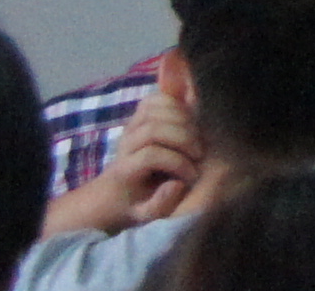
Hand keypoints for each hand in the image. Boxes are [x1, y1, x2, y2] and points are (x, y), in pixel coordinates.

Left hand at [45, 92, 197, 235]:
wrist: (115, 190)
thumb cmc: (136, 203)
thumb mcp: (146, 215)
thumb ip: (160, 205)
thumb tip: (176, 184)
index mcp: (125, 170)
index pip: (150, 155)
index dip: (176, 162)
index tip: (192, 176)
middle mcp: (125, 143)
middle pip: (154, 129)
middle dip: (184, 139)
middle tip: (199, 155)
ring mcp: (131, 125)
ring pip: (157, 110)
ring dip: (184, 121)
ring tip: (196, 139)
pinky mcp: (139, 114)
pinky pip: (158, 98)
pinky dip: (178, 104)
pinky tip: (189, 121)